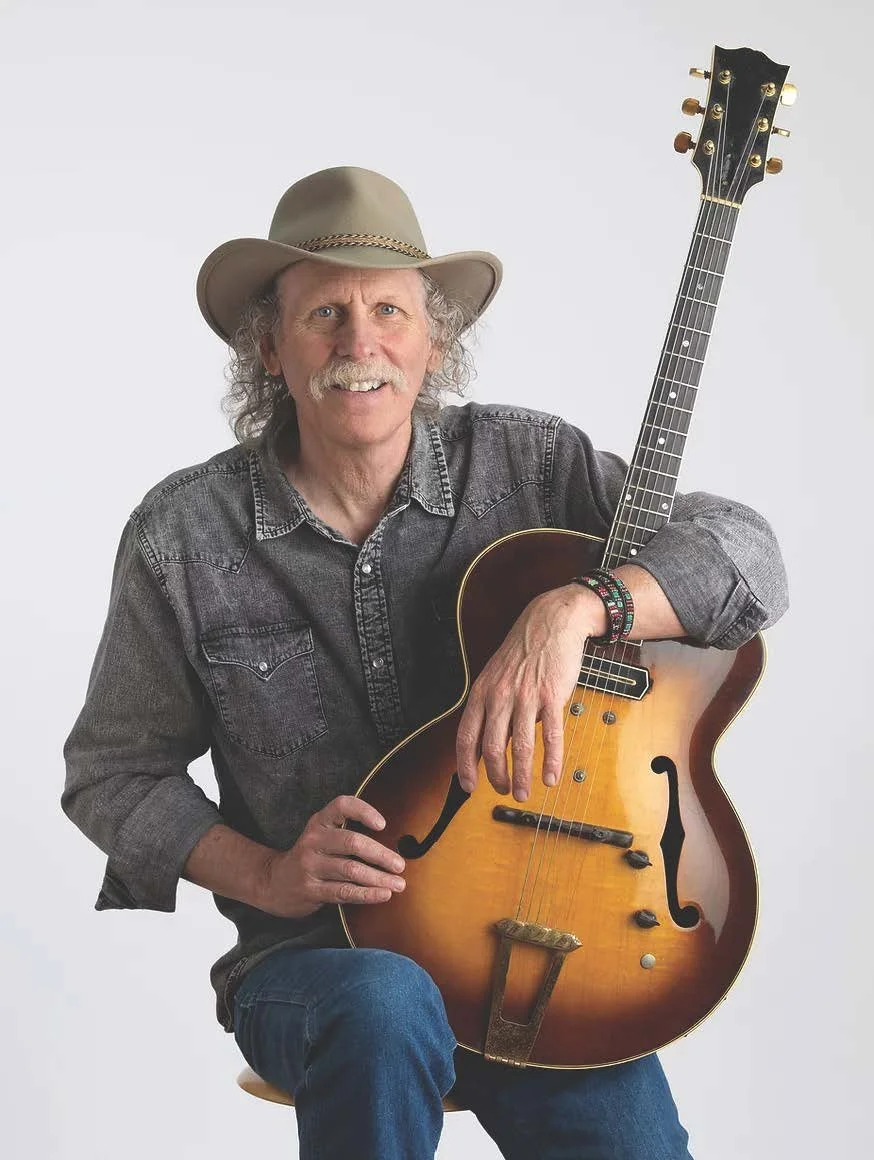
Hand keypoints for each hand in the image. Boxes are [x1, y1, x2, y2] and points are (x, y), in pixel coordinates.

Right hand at [254, 795, 405, 918]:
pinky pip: (344, 892)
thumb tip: (394, 844)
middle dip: (381, 854)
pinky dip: (367, 894)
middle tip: (400, 864)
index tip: (383, 824)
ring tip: (399, 884)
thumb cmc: (311, 857)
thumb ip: (348, 834)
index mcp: (319, 822)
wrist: (274, 883)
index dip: (364, 811)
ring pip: (351, 870)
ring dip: (379, 878)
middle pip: (352, 842)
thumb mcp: (323, 837)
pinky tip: (383, 894)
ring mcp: (310, 865)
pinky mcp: (311, 889)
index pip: (342, 806)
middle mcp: (313, 840)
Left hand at [455, 584, 605, 801]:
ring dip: (521, 776)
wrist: (550, 622)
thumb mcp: (495, 676)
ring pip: (520, 746)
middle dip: (496, 776)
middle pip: (491, 747)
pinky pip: (551, 735)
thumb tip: (484, 744)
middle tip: (503, 790)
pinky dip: (550, 760)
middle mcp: (500, 696)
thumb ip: (490, 708)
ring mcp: (526, 696)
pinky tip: (550, 777)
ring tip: (523, 793)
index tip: (469, 786)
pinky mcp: (552, 696)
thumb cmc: (523, 652)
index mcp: (482, 693)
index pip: (466, 736)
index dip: (465, 765)